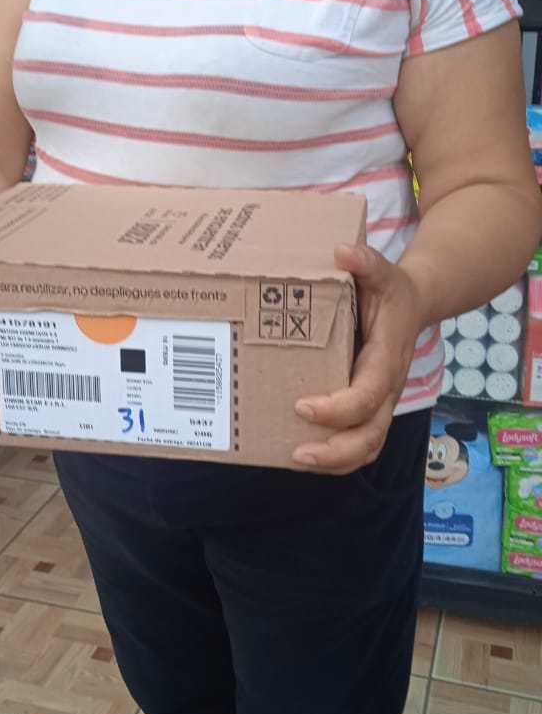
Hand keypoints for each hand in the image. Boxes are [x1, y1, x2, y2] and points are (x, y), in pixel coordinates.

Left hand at [291, 244, 423, 473]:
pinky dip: (336, 456)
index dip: (338, 408)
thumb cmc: (393, 291)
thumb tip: (342, 252)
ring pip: (367, 447)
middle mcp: (387, 388)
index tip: (302, 405)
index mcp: (387, 359)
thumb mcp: (383, 271)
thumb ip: (367, 262)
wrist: (417, 304)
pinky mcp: (370, 408)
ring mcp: (380, 402)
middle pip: (370, 436)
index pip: (368, 395)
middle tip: (297, 452)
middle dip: (336, 451)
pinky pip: (360, 442)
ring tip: (296, 459)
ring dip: (334, 461)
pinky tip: (304, 454)